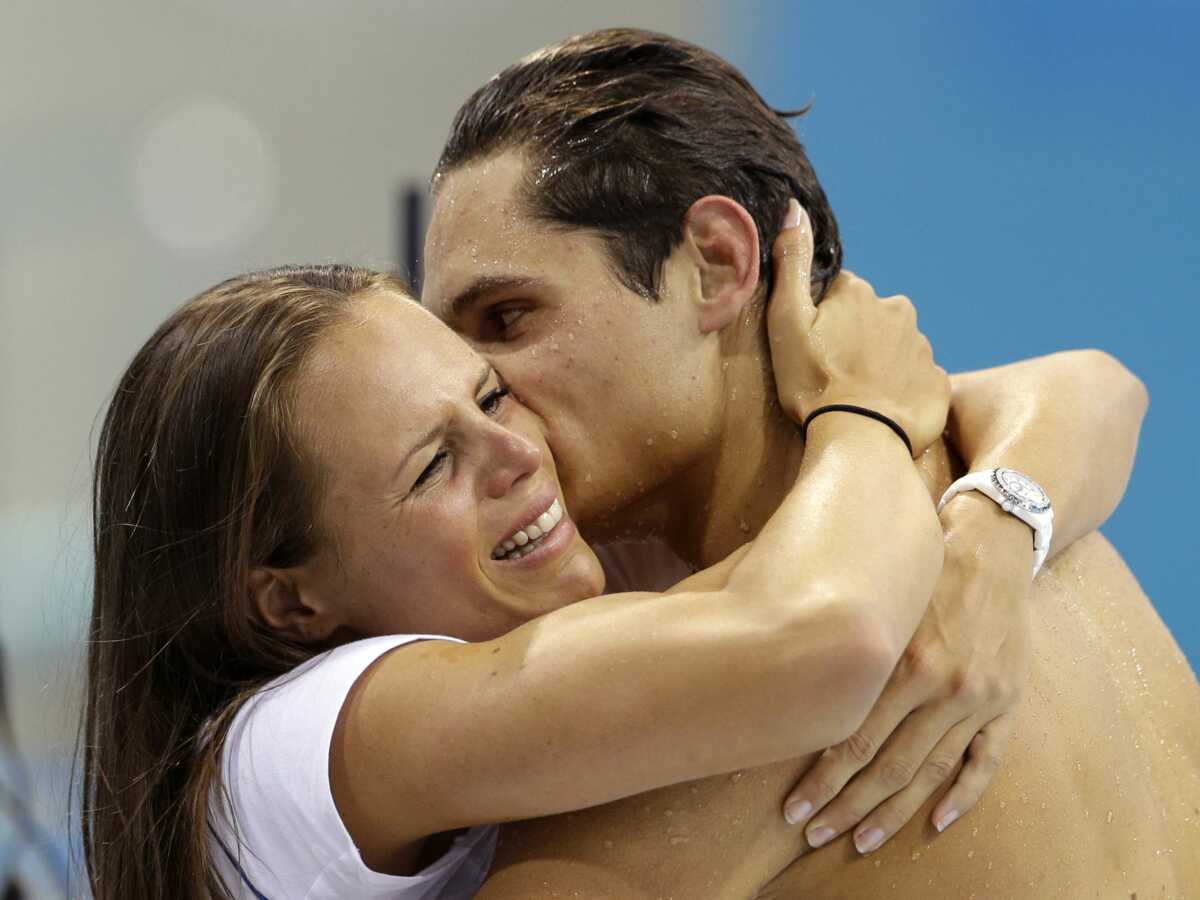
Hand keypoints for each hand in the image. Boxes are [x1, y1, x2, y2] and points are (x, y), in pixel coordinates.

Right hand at [767, 201, 949, 455]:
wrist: (859, 439)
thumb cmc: (813, 382)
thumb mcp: (786, 320)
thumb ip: (792, 262)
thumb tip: (794, 207)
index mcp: (860, 292)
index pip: (837, 293)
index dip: (821, 318)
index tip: (811, 346)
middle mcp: (898, 310)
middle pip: (869, 317)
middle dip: (854, 338)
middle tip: (832, 373)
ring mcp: (922, 347)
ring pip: (894, 347)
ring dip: (878, 363)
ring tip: (856, 396)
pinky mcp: (938, 382)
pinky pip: (915, 378)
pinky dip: (899, 389)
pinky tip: (880, 408)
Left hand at [782, 494, 1033, 852]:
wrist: (995, 546)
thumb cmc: (920, 566)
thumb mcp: (877, 595)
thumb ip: (843, 640)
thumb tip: (782, 672)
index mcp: (904, 658)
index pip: (855, 737)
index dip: (823, 779)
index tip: (793, 808)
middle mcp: (943, 684)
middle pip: (888, 764)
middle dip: (846, 805)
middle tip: (811, 833)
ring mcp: (979, 698)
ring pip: (930, 771)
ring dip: (893, 812)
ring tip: (859, 840)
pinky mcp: (1007, 702)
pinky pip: (986, 760)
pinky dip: (963, 795)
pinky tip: (936, 822)